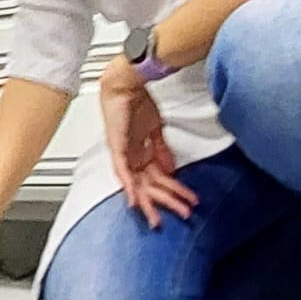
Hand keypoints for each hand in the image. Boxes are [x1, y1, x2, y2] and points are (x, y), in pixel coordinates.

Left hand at [99, 55, 196, 228]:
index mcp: (140, 152)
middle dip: (166, 202)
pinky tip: (134, 202)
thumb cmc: (138, 100)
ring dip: (152, 201)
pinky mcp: (116, 148)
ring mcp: (123, 153)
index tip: (184, 201)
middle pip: (150, 186)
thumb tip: (171, 169)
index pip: (157, 178)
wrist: (128, 83)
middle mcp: (131, 155)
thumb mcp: (156, 129)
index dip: (172, 191)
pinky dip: (129, 188)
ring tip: (160, 217)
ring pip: (138, 184)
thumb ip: (162, 151)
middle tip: (180, 214)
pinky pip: (122, 172)